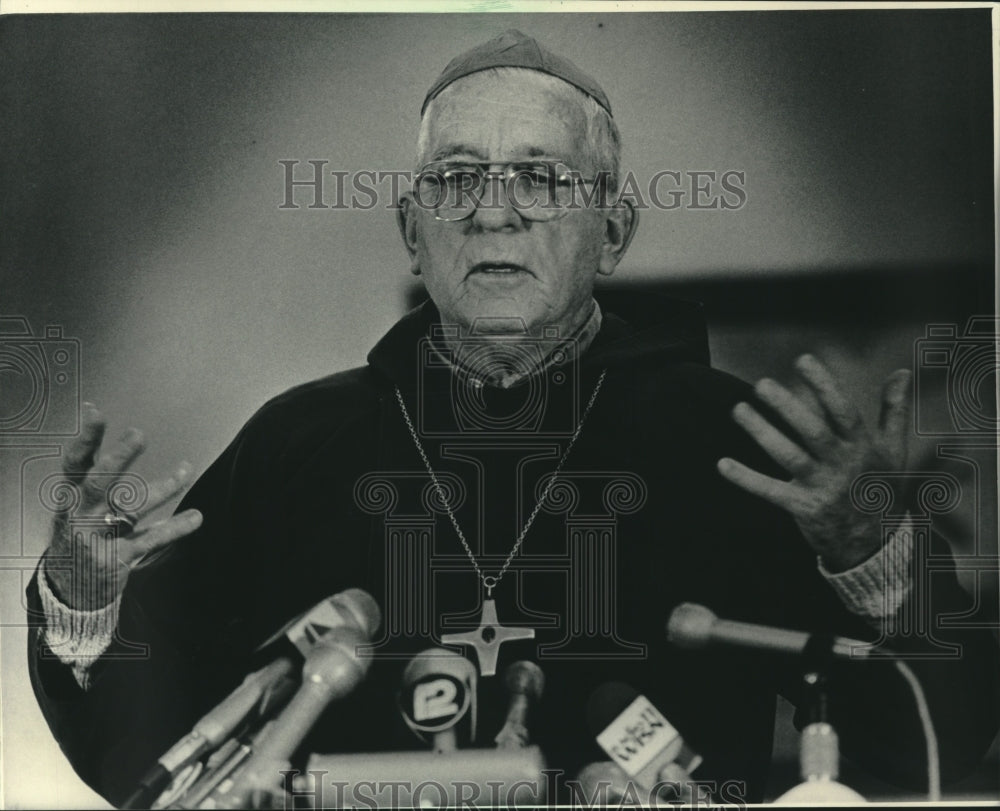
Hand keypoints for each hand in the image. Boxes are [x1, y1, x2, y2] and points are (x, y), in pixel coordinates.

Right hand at [45, 402, 202, 609]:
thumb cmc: (79, 533)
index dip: (85, 439)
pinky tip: (195, 517)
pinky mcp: (116, 559)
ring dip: (162, 488)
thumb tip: (92, 413)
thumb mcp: (77, 502)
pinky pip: (150, 540)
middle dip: (118, 459)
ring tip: (186, 469)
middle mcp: (79, 516)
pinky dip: (174, 528)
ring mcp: (96, 539)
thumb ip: (92, 466)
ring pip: (130, 509)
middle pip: (98, 484)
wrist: (67, 591)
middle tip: (138, 435)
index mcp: (69, 497)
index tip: (95, 413)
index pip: (74, 464)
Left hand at [717, 354, 910, 571]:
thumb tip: (901, 371)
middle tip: (761, 384)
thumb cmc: (880, 488)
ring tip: (738, 410)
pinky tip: (722, 463)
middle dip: (787, 407)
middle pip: (812, 431)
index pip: (842, 410)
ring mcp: (822, 487)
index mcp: (862, 446)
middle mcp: (842, 464)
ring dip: (762, 433)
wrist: (876, 544)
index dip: (824, 385)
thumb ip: (894, 410)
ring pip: (788, 457)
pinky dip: (746, 479)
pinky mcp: (803, 508)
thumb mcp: (893, 450)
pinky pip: (770, 491)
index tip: (802, 360)